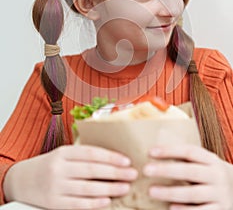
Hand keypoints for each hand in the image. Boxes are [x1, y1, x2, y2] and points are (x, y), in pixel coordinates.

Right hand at [3, 145, 137, 208]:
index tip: (126, 160)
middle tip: (132, 173)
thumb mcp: (63, 154)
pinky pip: (78, 204)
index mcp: (63, 153)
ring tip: (125, 187)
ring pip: (87, 188)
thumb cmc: (50, 165)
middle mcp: (58, 168)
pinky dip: (94, 203)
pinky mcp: (54, 204)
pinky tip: (107, 200)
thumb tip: (112, 157)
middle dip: (115, 172)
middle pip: (92, 170)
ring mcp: (55, 187)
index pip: (90, 153)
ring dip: (109, 188)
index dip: (110, 157)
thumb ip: (83, 155)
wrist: (22, 181)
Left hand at [143, 144, 232, 209]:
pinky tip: (171, 209)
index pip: (189, 152)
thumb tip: (156, 152)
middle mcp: (217, 175)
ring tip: (152, 191)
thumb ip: (187, 160)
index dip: (169, 150)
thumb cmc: (212, 176)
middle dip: (166, 170)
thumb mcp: (205, 164)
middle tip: (146, 170)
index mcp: (211, 160)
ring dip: (170, 192)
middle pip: (189, 171)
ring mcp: (220, 194)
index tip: (150, 152)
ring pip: (193, 193)